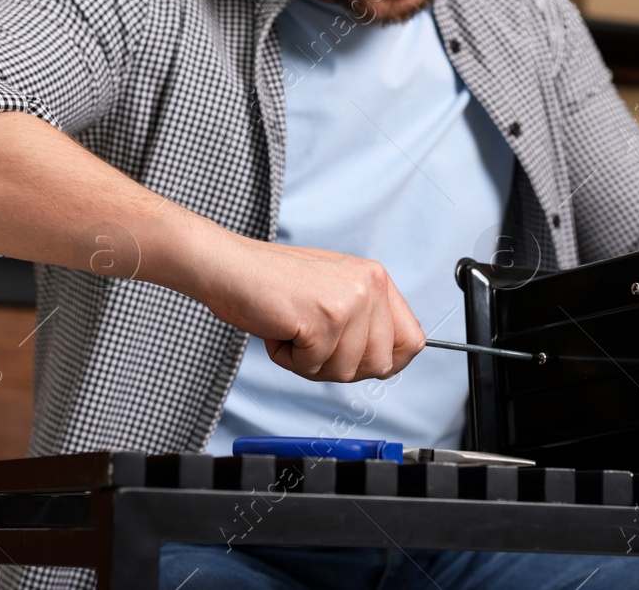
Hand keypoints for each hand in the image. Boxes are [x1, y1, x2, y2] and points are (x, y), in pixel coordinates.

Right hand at [196, 236, 426, 382]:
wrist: (227, 266)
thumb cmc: (271, 281)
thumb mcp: (333, 290)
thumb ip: (364, 321)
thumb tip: (387, 360)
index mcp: (375, 278)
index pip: (411, 340)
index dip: (386, 361)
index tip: (359, 360)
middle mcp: (368, 286)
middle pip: (380, 365)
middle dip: (341, 366)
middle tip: (312, 342)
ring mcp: (348, 302)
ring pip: (345, 371)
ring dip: (311, 362)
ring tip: (292, 330)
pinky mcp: (322, 320)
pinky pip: (313, 367)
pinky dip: (289, 359)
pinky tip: (279, 329)